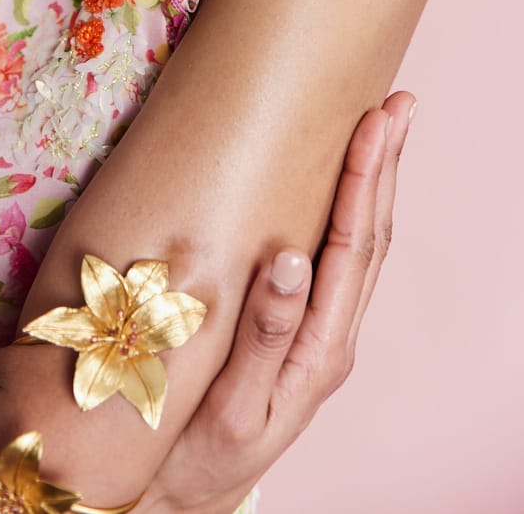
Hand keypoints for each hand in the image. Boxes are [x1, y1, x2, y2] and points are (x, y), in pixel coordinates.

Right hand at [140, 91, 413, 513]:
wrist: (180, 499)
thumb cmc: (196, 456)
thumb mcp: (231, 405)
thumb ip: (265, 335)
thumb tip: (293, 259)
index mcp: (321, 349)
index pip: (354, 248)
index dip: (366, 181)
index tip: (377, 123)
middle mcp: (332, 338)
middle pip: (371, 238)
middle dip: (385, 167)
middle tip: (398, 104)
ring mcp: (320, 336)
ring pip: (360, 248)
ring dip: (374, 184)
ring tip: (383, 129)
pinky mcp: (298, 334)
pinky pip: (337, 262)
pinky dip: (347, 212)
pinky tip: (342, 189)